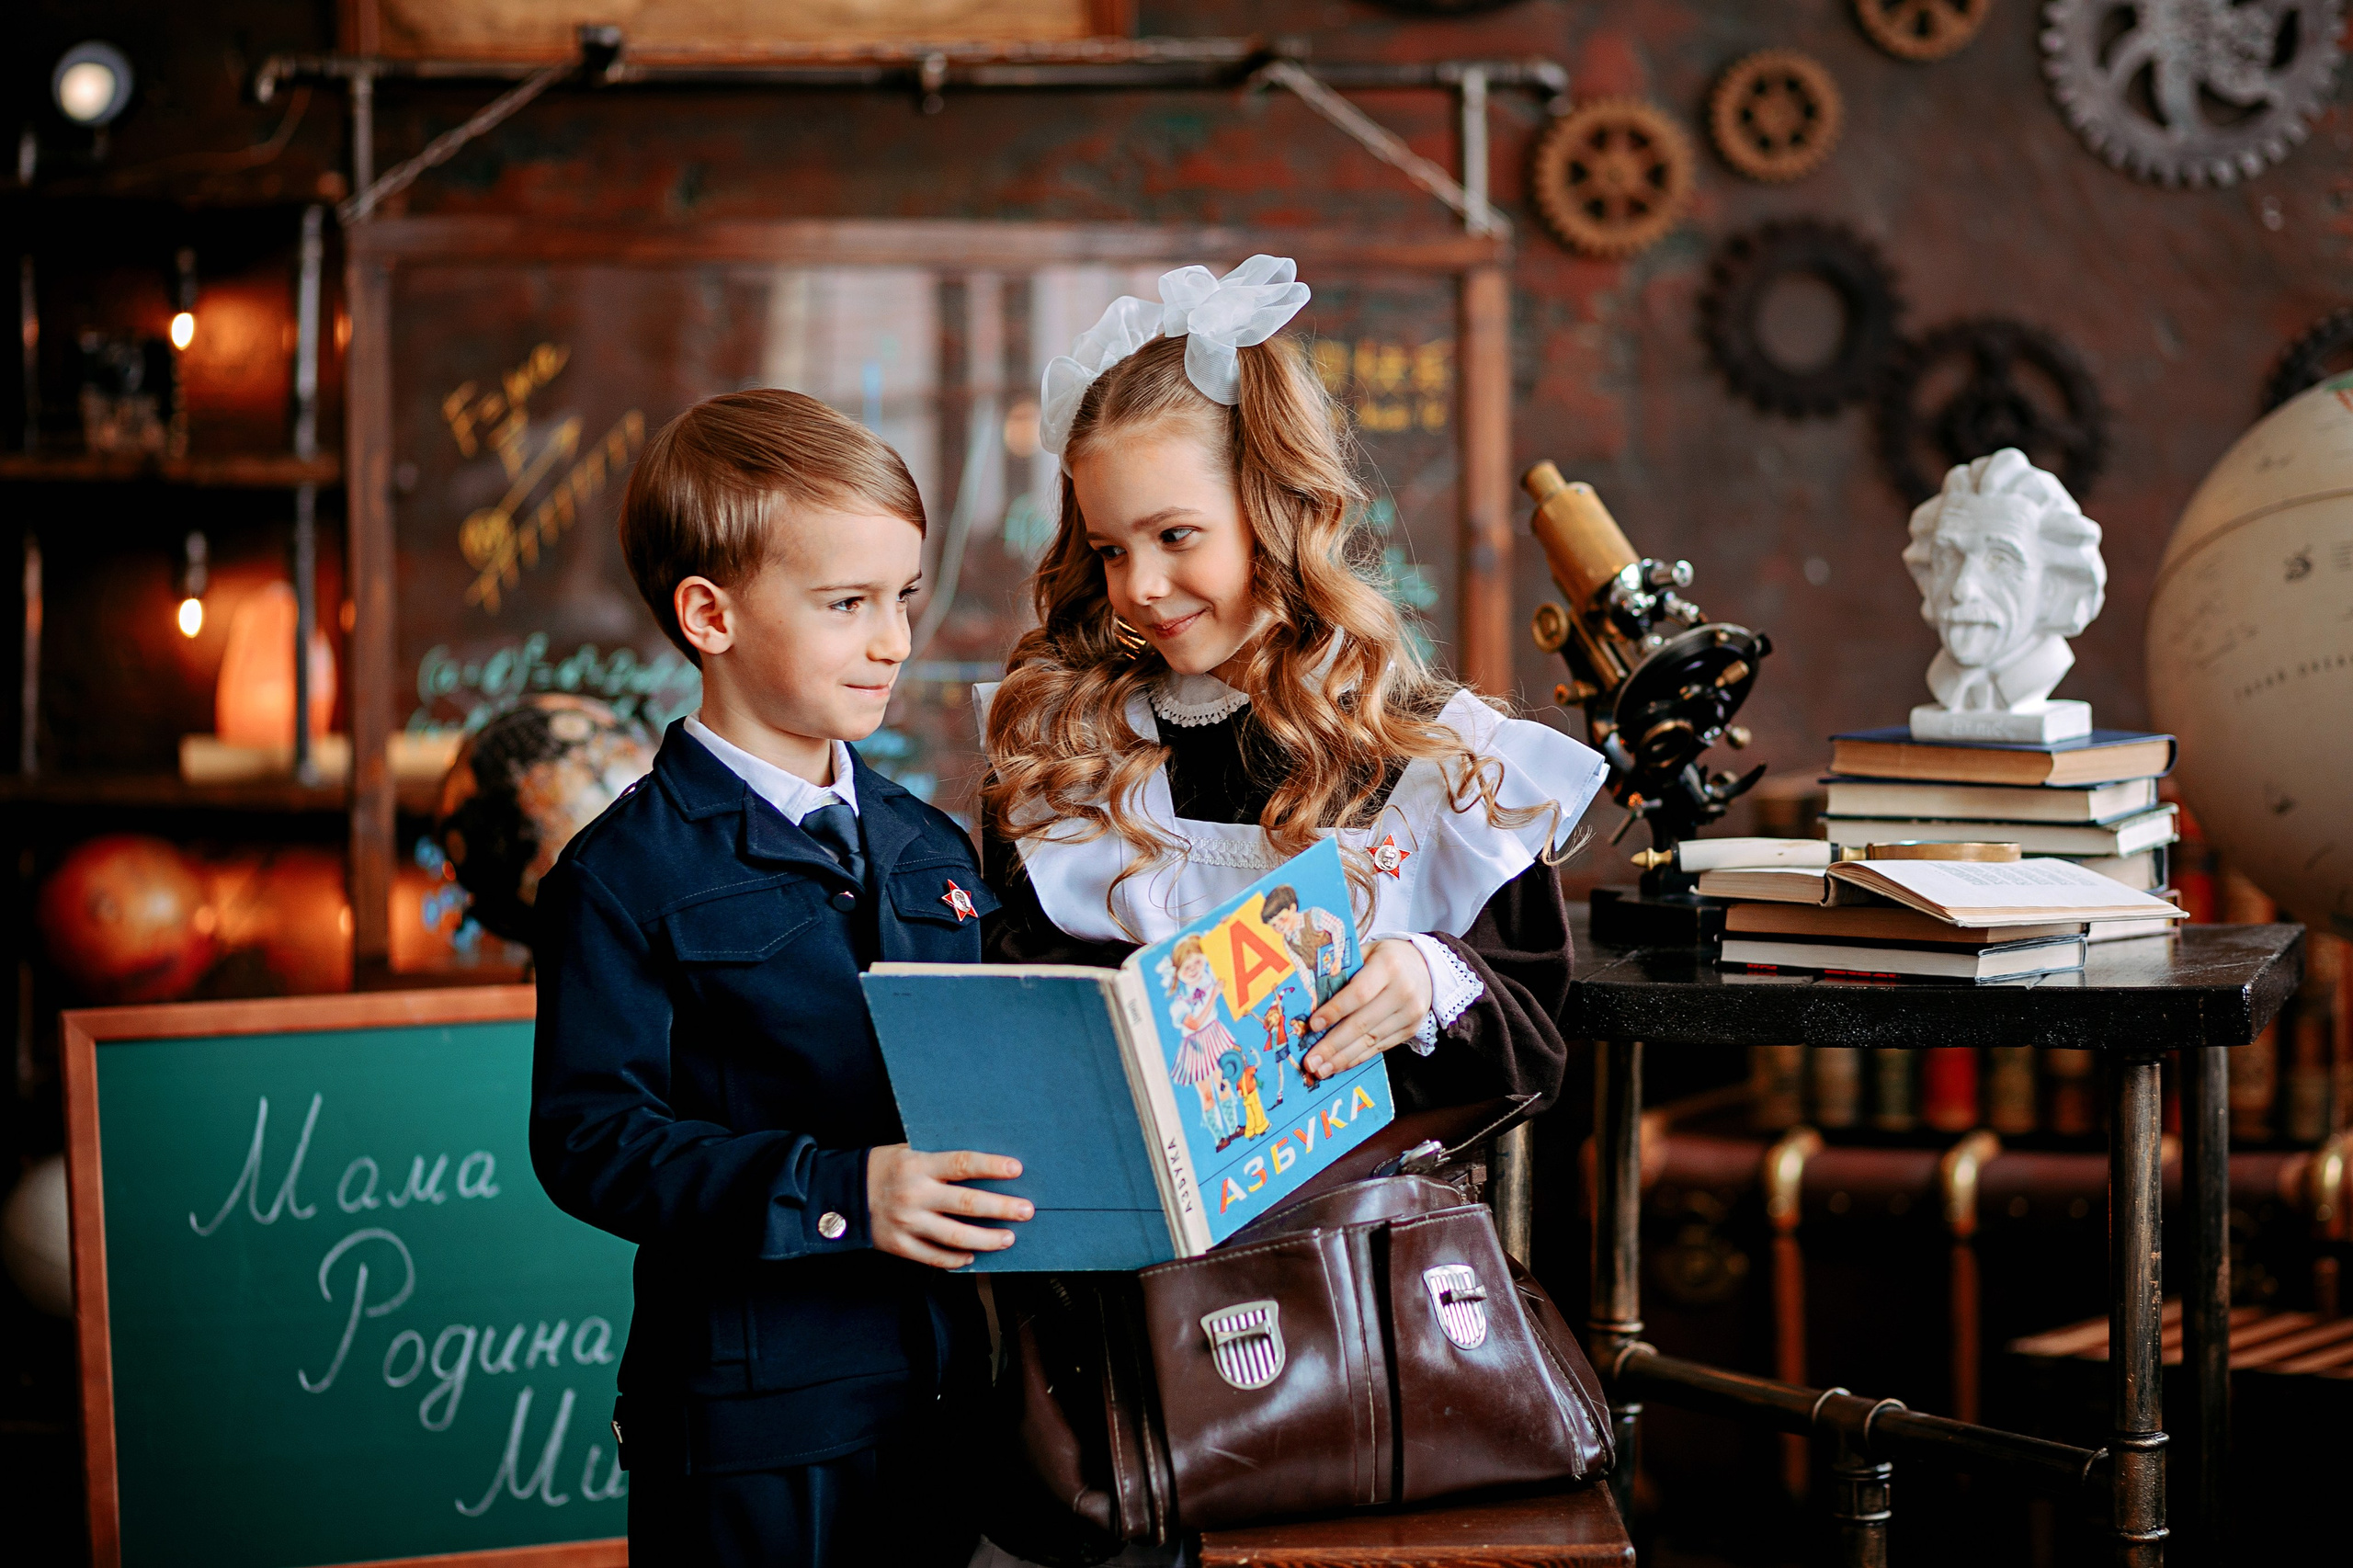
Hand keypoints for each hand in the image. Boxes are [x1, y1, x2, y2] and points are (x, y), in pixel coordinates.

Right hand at [866, 1145, 1031, 1269]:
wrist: (840, 1194)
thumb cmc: (882, 1168)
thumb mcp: (908, 1151)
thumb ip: (939, 1160)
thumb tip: (981, 1166)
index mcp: (918, 1165)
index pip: (962, 1164)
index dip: (991, 1167)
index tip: (1017, 1169)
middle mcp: (914, 1194)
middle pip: (966, 1203)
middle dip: (1001, 1208)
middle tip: (1026, 1210)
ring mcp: (906, 1223)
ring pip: (955, 1236)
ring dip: (986, 1238)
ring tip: (1008, 1238)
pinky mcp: (898, 1246)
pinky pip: (933, 1257)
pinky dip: (955, 1259)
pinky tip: (972, 1256)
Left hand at [1302, 939, 1431, 1079]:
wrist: (1426, 966)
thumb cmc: (1385, 958)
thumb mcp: (1365, 952)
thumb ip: (1342, 970)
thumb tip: (1310, 997)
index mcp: (1388, 966)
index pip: (1359, 993)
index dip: (1335, 1011)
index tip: (1312, 1026)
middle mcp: (1403, 991)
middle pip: (1363, 1023)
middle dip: (1333, 1045)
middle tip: (1310, 1061)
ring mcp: (1410, 1013)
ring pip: (1371, 1040)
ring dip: (1342, 1058)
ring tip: (1320, 1070)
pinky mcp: (1411, 1029)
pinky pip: (1380, 1047)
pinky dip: (1358, 1058)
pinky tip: (1339, 1065)